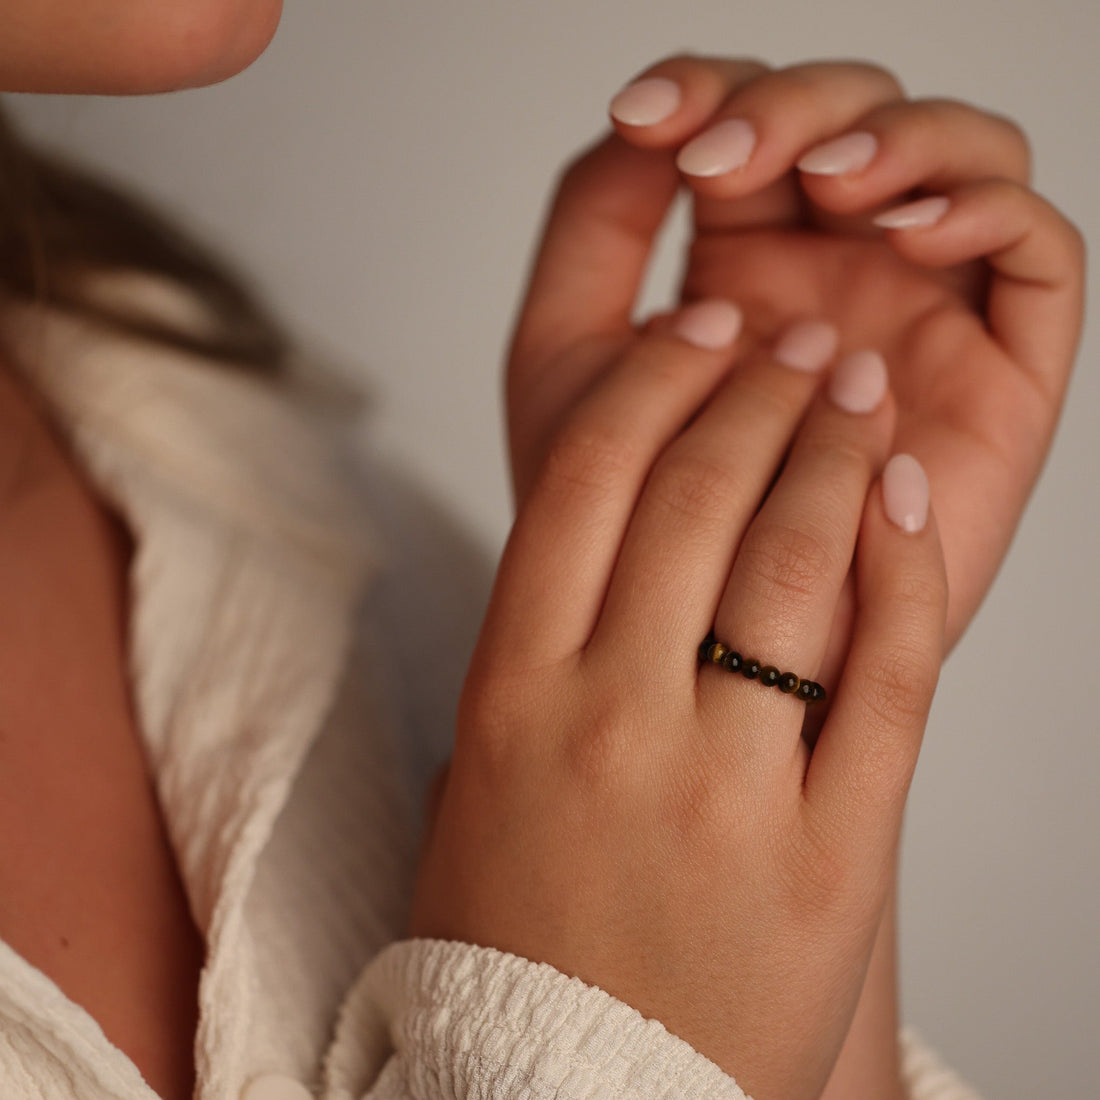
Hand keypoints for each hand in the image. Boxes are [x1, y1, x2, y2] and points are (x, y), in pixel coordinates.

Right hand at [410, 311, 946, 1099]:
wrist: (565, 1097)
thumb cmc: (515, 929)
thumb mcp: (488, 766)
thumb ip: (544, 642)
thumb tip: (622, 521)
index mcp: (511, 691)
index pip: (589, 478)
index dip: (655, 377)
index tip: (699, 328)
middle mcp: (610, 719)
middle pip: (697, 494)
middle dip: (759, 388)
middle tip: (797, 340)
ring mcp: (721, 785)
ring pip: (793, 561)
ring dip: (833, 451)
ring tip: (854, 390)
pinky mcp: (826, 852)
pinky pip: (880, 674)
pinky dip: (901, 572)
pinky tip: (903, 501)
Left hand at [507, 56, 1084, 666]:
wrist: (695, 654)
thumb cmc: (625, 520)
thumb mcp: (573, 365)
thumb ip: (591, 238)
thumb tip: (643, 118)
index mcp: (742, 256)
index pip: (752, 119)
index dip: (707, 88)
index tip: (645, 122)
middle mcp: (840, 271)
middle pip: (857, 115)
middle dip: (793, 108)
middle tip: (726, 159)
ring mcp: (921, 311)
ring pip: (956, 157)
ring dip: (894, 139)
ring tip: (826, 185)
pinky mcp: (997, 371)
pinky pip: (1035, 253)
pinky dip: (984, 208)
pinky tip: (906, 230)